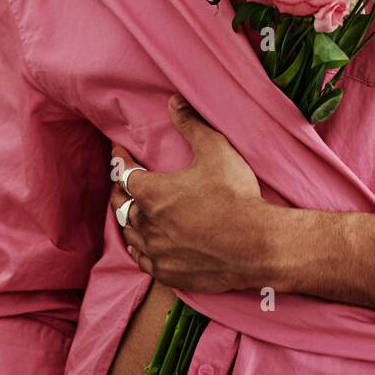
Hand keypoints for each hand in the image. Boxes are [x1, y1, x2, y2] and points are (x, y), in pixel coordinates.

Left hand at [110, 93, 271, 293]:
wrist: (256, 244)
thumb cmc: (235, 195)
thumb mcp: (215, 150)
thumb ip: (191, 125)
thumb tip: (173, 101)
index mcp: (153, 193)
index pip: (124, 173)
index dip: (120, 160)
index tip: (119, 152)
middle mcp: (147, 223)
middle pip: (122, 204)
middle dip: (120, 189)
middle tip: (123, 181)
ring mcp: (157, 251)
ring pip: (130, 232)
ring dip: (127, 218)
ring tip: (129, 210)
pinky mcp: (169, 272)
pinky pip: (143, 260)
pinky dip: (138, 248)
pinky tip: (140, 245)